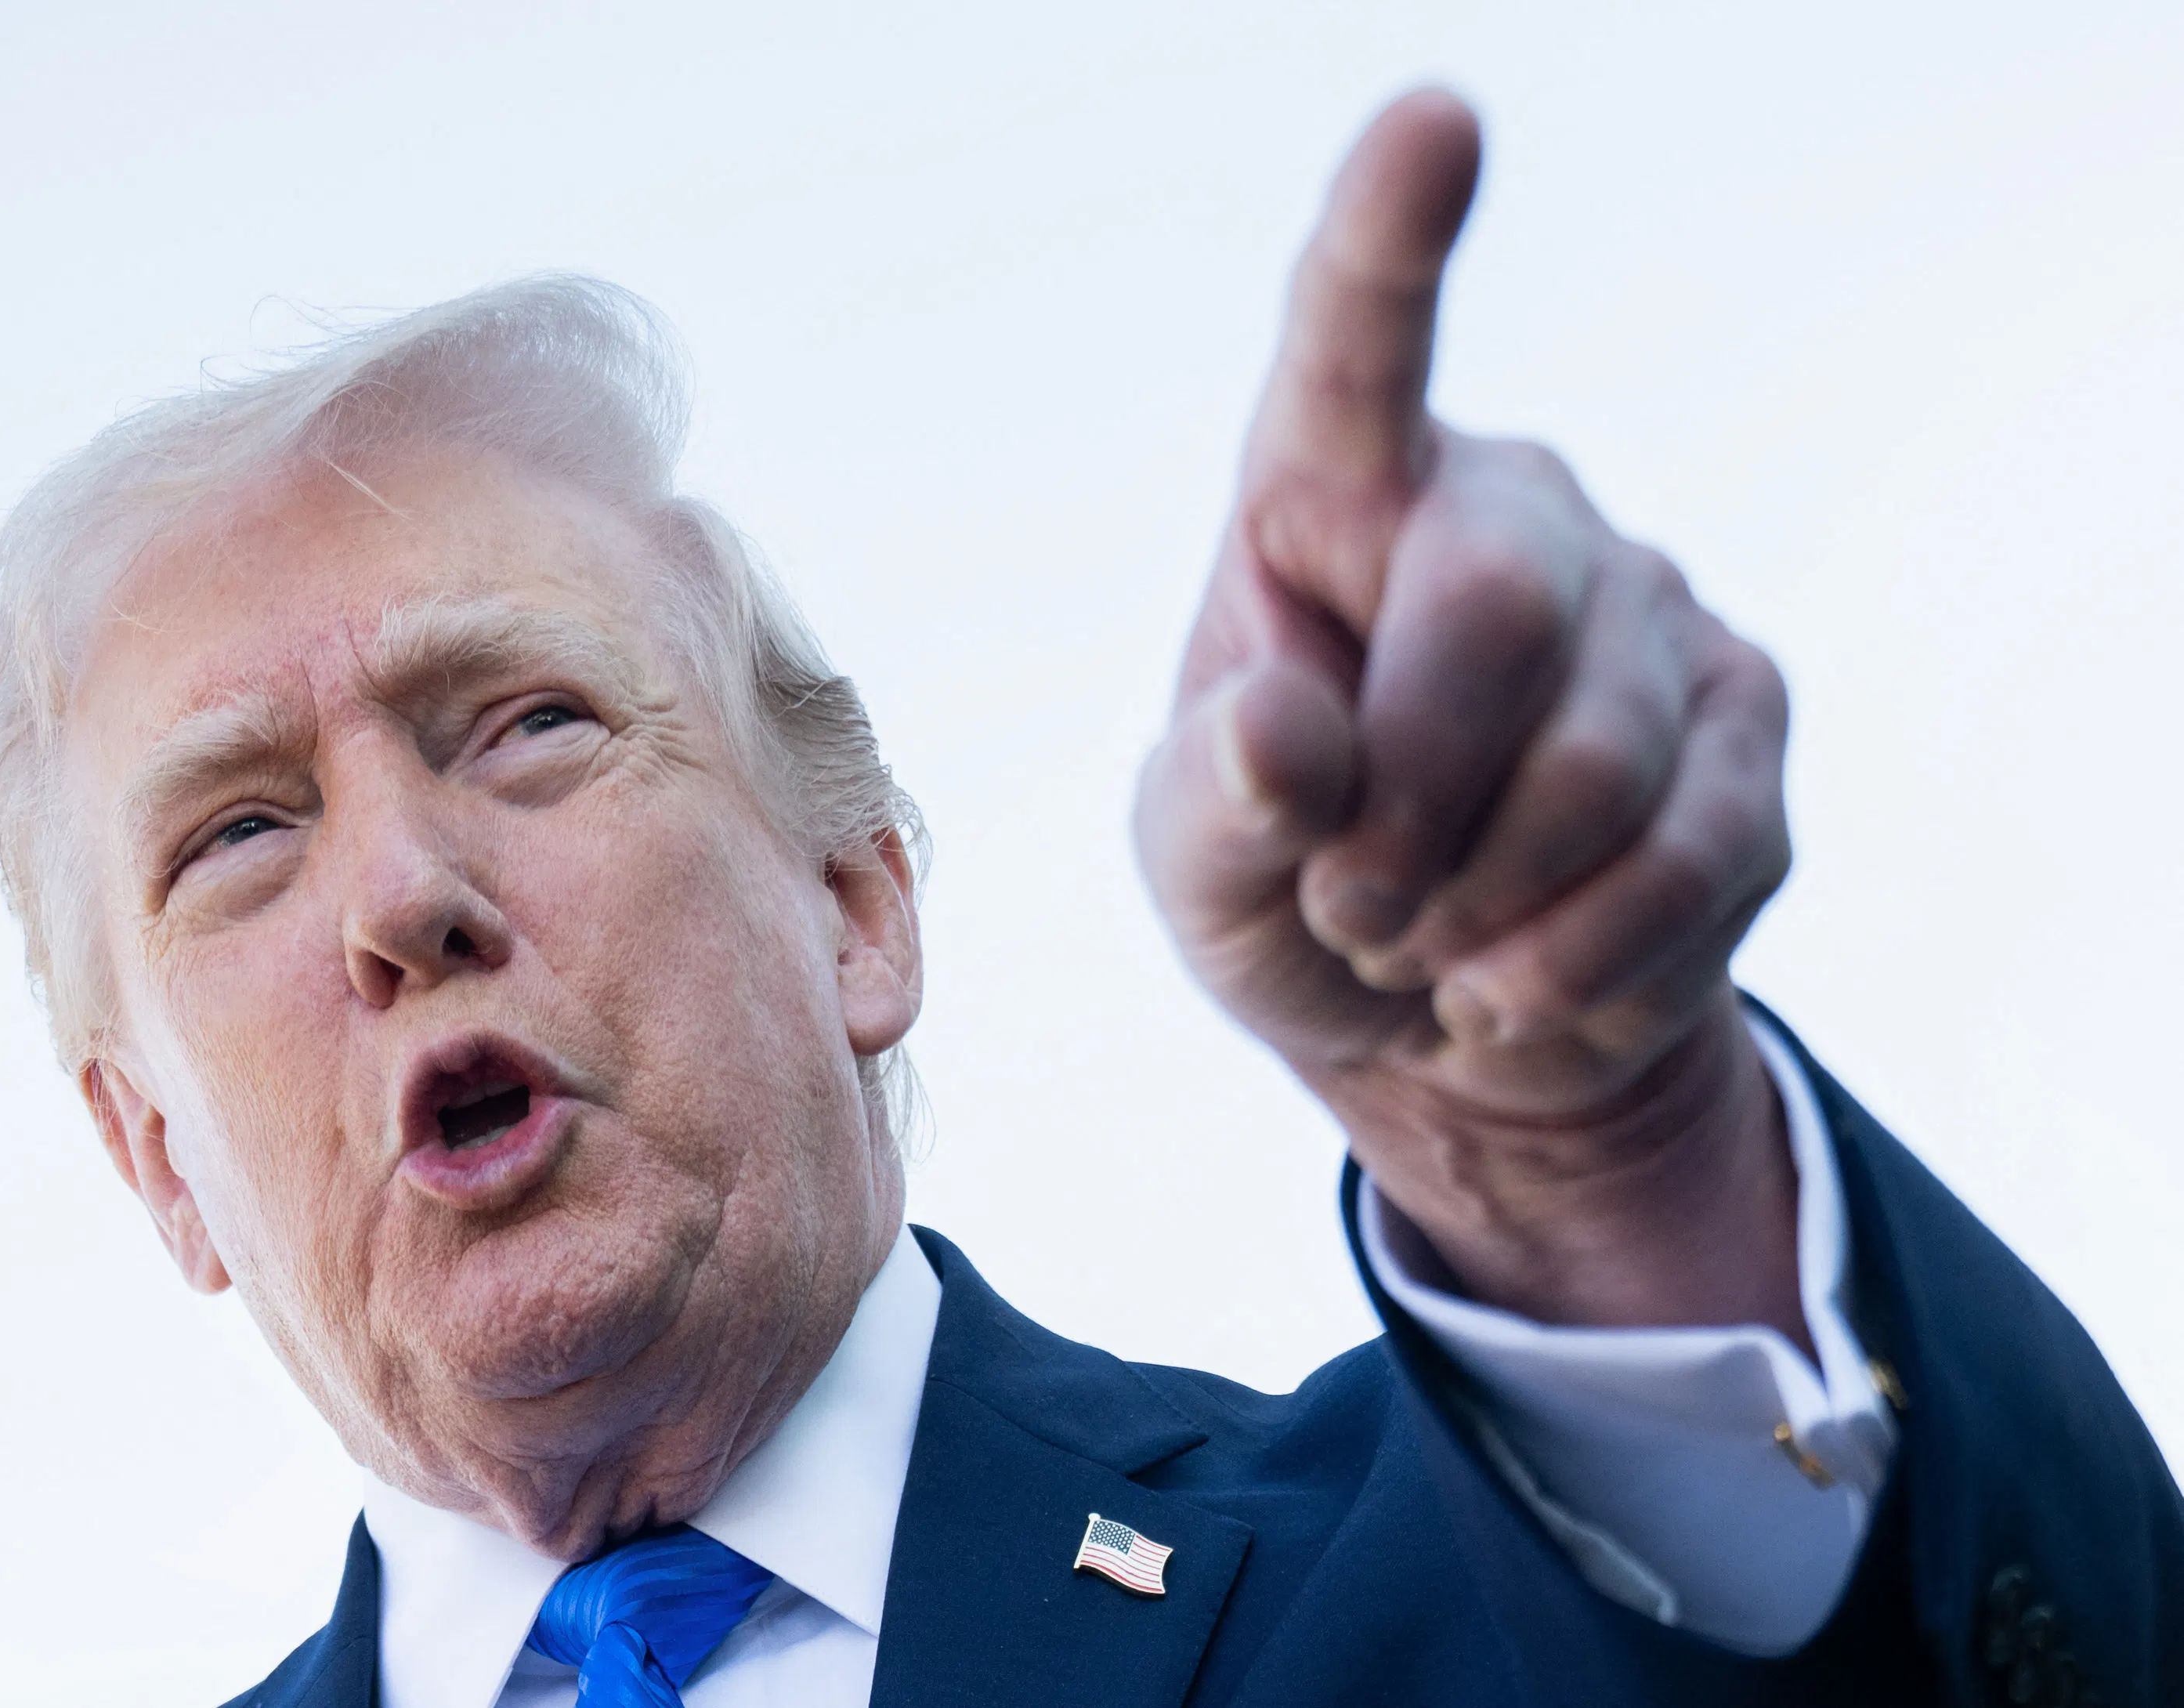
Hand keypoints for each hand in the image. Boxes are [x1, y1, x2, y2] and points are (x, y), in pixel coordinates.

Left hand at [1136, 90, 1801, 1336]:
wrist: (1439, 1015)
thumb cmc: (1286, 890)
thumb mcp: (1199, 866)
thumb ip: (1215, 801)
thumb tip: (1283, 734)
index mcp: (1332, 496)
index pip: (1356, 346)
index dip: (1390, 237)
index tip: (1432, 118)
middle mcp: (1508, 514)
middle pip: (1496, 615)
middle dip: (1410, 814)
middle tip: (1352, 913)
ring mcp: (1652, 608)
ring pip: (1605, 768)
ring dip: (1490, 915)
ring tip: (1432, 953)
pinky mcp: (1753, 722)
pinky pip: (1696, 864)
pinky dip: (1581, 970)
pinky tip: (1525, 985)